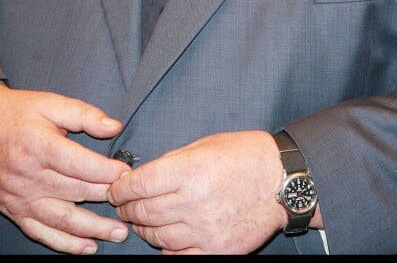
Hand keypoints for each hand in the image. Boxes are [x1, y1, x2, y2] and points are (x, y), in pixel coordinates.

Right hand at [0, 81, 130, 254]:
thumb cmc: (16, 112)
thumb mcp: (49, 102)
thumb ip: (84, 114)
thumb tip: (114, 127)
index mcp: (40, 146)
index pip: (81, 165)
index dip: (108, 171)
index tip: (129, 173)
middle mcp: (30, 176)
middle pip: (77, 192)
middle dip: (108, 198)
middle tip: (132, 202)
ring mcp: (21, 198)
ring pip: (63, 219)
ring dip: (93, 228)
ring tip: (119, 232)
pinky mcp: (14, 211)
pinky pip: (42, 233)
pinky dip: (66, 243)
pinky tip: (88, 247)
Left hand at [107, 130, 287, 254]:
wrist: (281, 181)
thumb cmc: (244, 156)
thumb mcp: (204, 145)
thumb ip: (171, 162)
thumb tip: (141, 177)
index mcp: (190, 171)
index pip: (139, 184)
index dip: (120, 188)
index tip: (116, 189)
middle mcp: (194, 202)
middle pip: (144, 212)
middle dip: (127, 208)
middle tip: (124, 205)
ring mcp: (205, 230)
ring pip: (156, 236)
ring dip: (143, 228)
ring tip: (143, 220)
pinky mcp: (216, 250)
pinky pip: (177, 256)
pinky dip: (165, 248)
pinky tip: (165, 237)